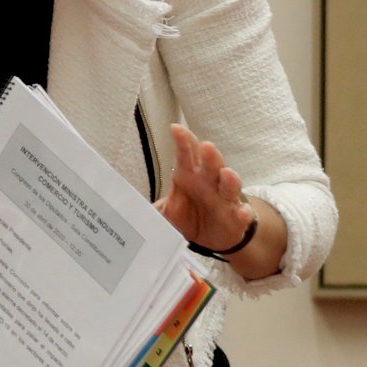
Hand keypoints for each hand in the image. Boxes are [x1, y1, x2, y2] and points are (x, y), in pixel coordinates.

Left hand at [157, 124, 254, 254]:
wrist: (210, 237)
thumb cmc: (188, 215)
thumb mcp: (166, 212)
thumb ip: (149, 209)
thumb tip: (123, 209)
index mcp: (191, 176)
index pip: (187, 155)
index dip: (183, 141)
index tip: (176, 129)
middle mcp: (210, 183)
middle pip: (212, 166)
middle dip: (210, 156)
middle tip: (206, 146)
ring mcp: (225, 200)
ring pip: (230, 186)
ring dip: (229, 179)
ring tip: (226, 174)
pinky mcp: (236, 219)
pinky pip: (242, 216)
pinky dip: (243, 214)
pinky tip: (241, 213)